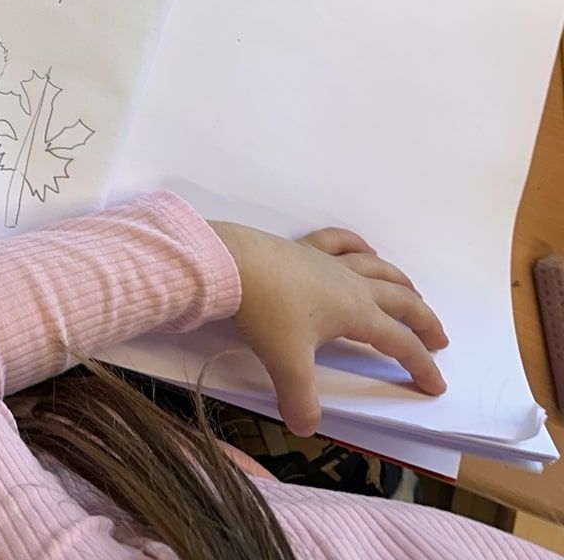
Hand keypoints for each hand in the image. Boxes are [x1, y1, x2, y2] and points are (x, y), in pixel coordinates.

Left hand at [209, 222, 448, 436]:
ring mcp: (327, 262)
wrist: (231, 263)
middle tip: (439, 339)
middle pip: (401, 300)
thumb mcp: (285, 362)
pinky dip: (358, 246)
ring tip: (412, 294)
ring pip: (378, 268)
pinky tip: (365, 250)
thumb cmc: (265, 311)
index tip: (435, 385)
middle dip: (424, 322)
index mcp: (356, 313)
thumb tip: (304, 428)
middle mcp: (350, 284)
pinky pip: (339, 241)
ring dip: (400, 283)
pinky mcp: (303, 248)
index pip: (400, 343)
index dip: (421, 366)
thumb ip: (299, 399)